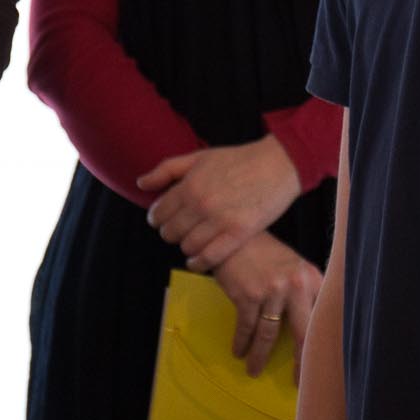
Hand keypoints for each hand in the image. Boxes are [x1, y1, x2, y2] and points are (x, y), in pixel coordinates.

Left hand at [137, 138, 302, 270]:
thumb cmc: (239, 159)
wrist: (278, 164)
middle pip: (170, 232)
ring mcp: (219, 221)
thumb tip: (141, 183)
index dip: (158, 218)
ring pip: (187, 247)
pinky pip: (208, 258)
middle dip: (172, 232)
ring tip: (194, 240)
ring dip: (187, 246)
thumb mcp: (199, 157)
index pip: (159, 213)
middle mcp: (200, 204)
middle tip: (181, 229)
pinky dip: (198, 263)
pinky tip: (197, 260)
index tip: (164, 219)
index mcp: (189, 185)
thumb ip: (167, 169)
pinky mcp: (238, 234)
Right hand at [208, 234, 321, 376]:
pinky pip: (247, 328)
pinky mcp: (249, 295)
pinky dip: (242, 343)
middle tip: (300, 383)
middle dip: (302, 363)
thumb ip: (304, 293)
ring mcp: (273, 291)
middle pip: (304, 334)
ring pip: (269, 335)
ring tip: (254, 370)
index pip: (323, 319)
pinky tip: (239, 352)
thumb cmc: (264, 253)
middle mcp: (297, 285)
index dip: (324, 346)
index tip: (322, 365)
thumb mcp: (293, 268)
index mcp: (313, 279)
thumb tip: (310, 330)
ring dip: (259, 356)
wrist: (234, 234)